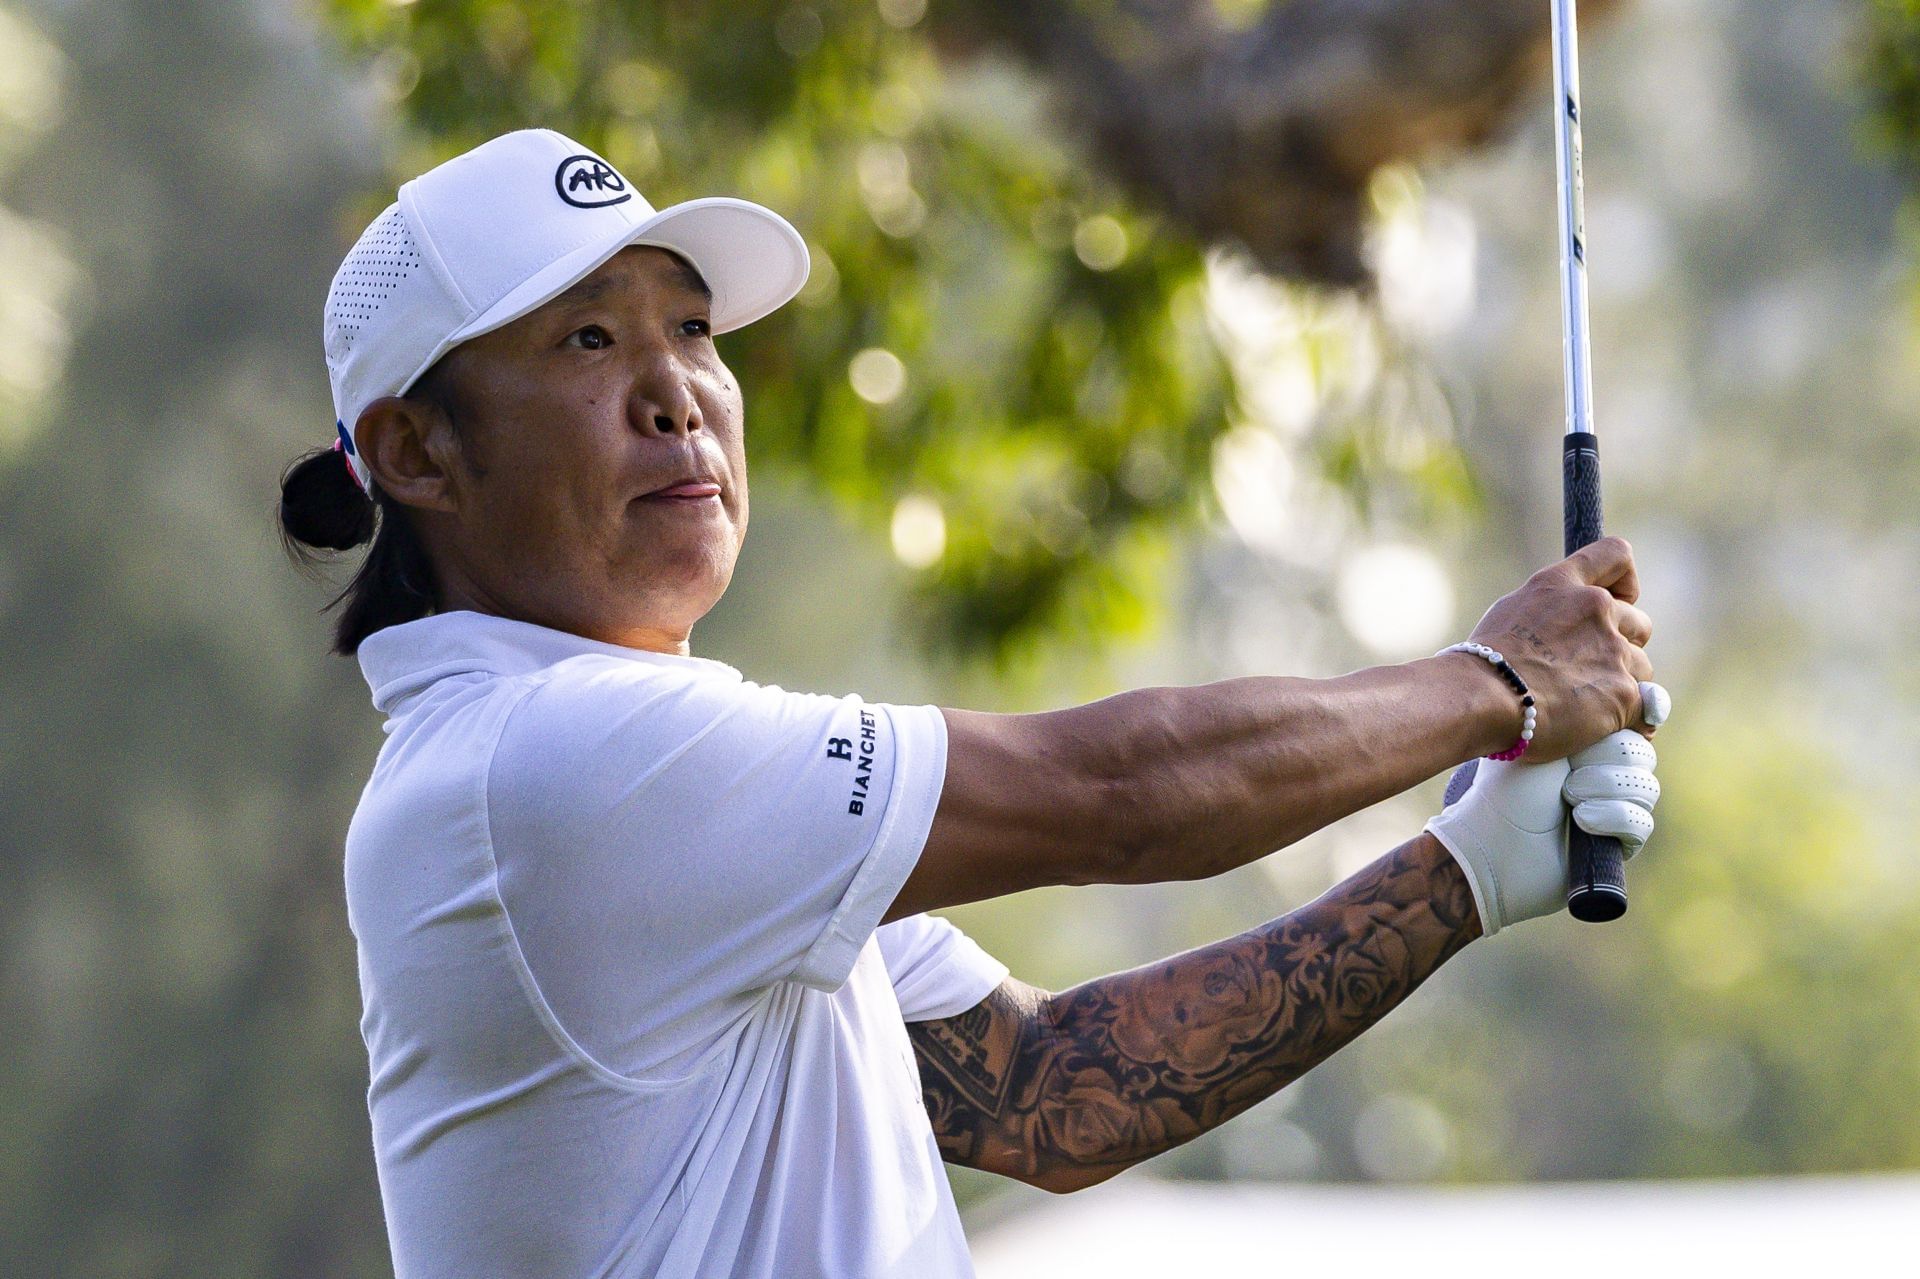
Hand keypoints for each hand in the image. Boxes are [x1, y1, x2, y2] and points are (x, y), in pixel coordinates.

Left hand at [1426, 724, 1663, 934]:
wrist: (1495, 840)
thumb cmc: (1510, 786)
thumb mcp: (1546, 738)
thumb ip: (1590, 714)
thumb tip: (1649, 696)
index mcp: (1589, 739)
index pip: (1635, 719)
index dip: (1635, 717)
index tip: (1625, 718)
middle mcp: (1606, 771)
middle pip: (1643, 753)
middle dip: (1606, 758)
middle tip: (1568, 772)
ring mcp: (1615, 808)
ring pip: (1646, 787)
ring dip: (1604, 787)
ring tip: (1567, 797)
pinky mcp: (1619, 843)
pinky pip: (1641, 823)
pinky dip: (1612, 817)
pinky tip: (1582, 820)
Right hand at [1463, 537, 1655, 761]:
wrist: (1481, 697)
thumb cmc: (1479, 665)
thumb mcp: (1509, 614)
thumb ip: (1546, 612)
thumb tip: (1558, 635)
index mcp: (1562, 585)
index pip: (1615, 555)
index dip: (1624, 581)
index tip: (1618, 600)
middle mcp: (1595, 609)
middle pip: (1639, 623)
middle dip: (1622, 646)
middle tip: (1590, 670)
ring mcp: (1613, 651)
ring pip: (1641, 668)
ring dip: (1621, 684)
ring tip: (1584, 705)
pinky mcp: (1625, 693)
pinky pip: (1646, 709)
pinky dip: (1631, 721)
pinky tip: (1609, 729)